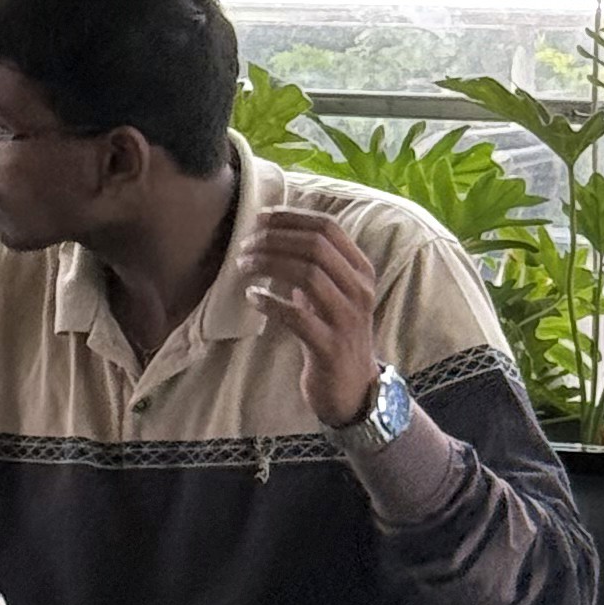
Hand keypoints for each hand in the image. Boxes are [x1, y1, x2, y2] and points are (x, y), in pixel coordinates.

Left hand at [244, 206, 381, 429]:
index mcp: (361, 270)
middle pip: (315, 246)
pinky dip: (269, 301)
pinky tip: (251, 296)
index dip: (290, 217)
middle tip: (245, 245)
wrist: (352, 386)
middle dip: (274, 239)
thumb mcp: (330, 291)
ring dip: (268, 263)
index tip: (260, 218)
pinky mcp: (330, 346)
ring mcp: (347, 318)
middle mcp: (360, 289)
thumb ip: (312, 262)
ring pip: (308, 274)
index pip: (327, 227)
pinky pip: (296, 316)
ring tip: (242, 266)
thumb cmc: (332, 330)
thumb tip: (271, 228)